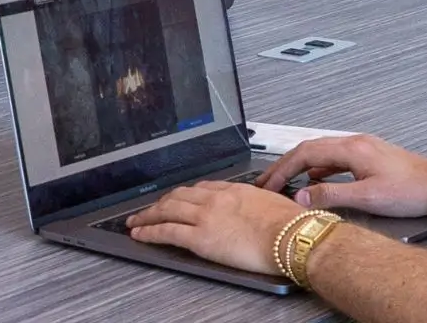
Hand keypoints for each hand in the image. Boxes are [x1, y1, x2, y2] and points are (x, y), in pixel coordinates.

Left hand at [126, 181, 302, 275]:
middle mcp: (214, 199)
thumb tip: (262, 209)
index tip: (178, 198)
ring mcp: (205, 217)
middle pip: (179, 196)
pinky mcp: (200, 237)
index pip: (201, 188)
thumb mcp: (272, 203)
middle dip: (160, 202)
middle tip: (149, 208)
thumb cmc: (289, 224)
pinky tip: (140, 234)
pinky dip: (149, 232)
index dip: (185, 194)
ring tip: (136, 220)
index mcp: (232, 189)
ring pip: (167, 210)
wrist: (290, 235)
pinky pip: (167, 232)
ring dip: (148, 215)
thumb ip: (259, 204)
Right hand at [258, 133, 426, 216]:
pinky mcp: (369, 156)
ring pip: (321, 152)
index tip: (267, 185)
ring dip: (300, 166)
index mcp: (350, 149)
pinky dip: (317, 167)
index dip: (282, 169)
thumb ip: (331, 196)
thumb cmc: (410, 191)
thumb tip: (299, 196)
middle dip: (285, 165)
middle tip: (266, 182)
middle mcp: (353, 142)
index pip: (304, 153)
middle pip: (308, 148)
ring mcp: (362, 148)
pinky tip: (314, 179)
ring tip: (284, 182)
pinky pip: (334, 158)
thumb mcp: (368, 198)